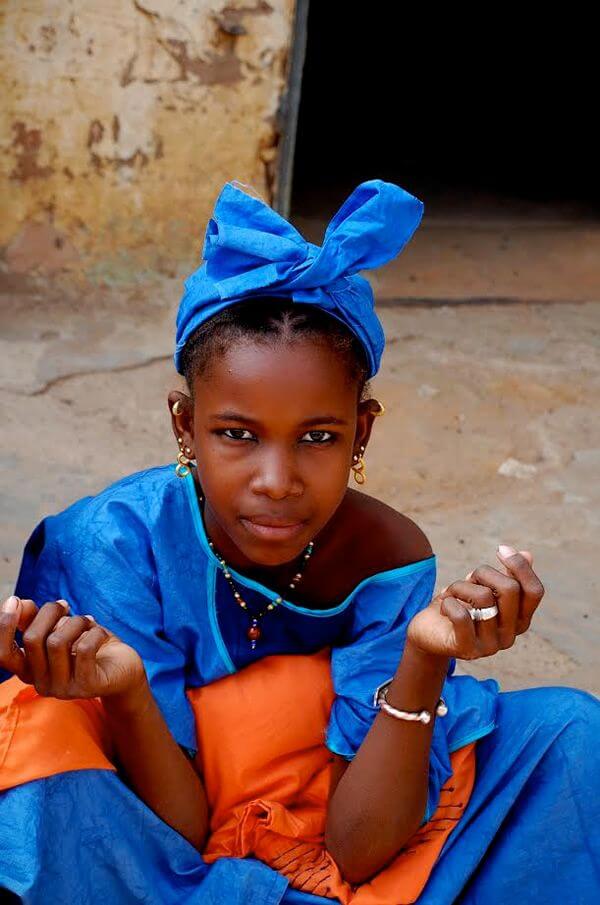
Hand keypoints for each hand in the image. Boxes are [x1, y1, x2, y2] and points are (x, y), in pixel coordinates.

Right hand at [0, 596, 145, 699]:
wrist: (124, 670)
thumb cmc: (89, 646)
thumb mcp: (61, 630)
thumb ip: (36, 620)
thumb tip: (16, 602)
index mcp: (30, 671)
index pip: (3, 654)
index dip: (4, 627)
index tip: (14, 600)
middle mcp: (41, 684)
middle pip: (32, 639)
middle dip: (49, 612)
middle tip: (65, 604)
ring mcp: (64, 689)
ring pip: (58, 642)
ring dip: (75, 622)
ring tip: (87, 622)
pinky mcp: (87, 686)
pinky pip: (84, 649)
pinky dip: (94, 632)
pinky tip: (100, 634)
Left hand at [407, 546, 544, 659]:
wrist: (429, 634)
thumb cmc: (459, 606)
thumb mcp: (482, 587)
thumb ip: (505, 575)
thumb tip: (528, 554)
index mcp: (519, 620)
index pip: (534, 591)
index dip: (520, 566)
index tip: (501, 549)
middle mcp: (510, 635)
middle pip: (510, 589)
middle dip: (484, 573)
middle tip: (468, 577)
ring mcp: (490, 645)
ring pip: (483, 597)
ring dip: (460, 586)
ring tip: (450, 592)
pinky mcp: (467, 649)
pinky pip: (461, 615)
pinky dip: (449, 602)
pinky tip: (444, 605)